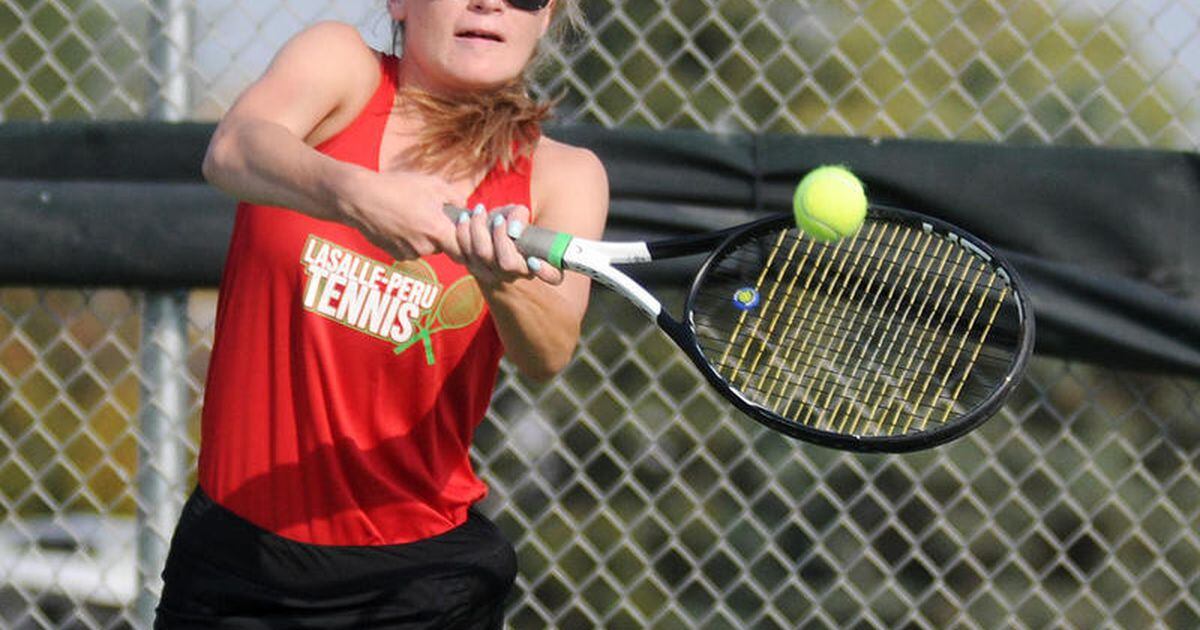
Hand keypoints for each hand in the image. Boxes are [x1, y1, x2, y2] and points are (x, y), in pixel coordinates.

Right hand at [337, 169, 462, 260]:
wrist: (359, 197)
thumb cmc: (397, 187)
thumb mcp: (432, 184)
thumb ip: (456, 198)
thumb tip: (466, 209)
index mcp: (437, 230)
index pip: (464, 249)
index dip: (466, 241)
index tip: (462, 229)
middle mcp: (425, 247)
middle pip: (445, 247)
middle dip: (443, 234)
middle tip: (432, 213)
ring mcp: (409, 253)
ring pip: (427, 248)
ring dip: (425, 236)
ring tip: (412, 214)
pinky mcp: (396, 255)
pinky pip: (411, 250)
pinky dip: (410, 239)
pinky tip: (399, 222)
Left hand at [454, 204, 563, 286]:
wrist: (492, 246)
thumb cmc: (512, 230)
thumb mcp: (520, 218)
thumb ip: (519, 216)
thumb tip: (514, 225)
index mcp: (537, 265)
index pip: (551, 276)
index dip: (544, 271)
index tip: (534, 260)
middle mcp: (517, 274)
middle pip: (506, 263)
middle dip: (500, 236)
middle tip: (498, 218)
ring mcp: (493, 275)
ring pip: (482, 256)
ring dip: (478, 229)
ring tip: (479, 210)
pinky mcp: (473, 269)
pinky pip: (463, 253)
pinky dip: (462, 232)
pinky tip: (465, 216)